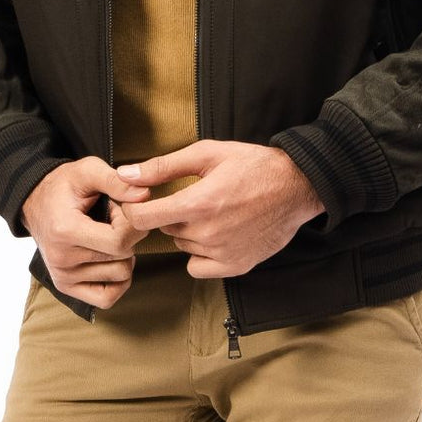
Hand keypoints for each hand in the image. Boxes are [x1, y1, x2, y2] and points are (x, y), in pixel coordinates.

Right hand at [21, 158, 152, 309]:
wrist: (36, 201)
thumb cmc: (65, 185)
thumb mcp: (87, 170)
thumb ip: (116, 181)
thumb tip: (145, 196)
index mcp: (65, 230)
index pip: (119, 241)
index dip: (131, 223)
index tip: (122, 208)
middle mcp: (62, 259)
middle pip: (122, 258)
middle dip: (128, 236)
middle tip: (114, 219)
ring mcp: (63, 277)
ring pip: (121, 276)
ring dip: (124, 255)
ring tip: (107, 234)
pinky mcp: (66, 287)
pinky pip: (107, 298)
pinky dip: (118, 280)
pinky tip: (111, 257)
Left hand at [114, 140, 325, 277]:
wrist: (296, 186)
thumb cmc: (252, 165)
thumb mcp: (207, 154)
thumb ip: (162, 167)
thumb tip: (125, 175)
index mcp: (197, 203)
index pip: (142, 219)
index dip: (133, 209)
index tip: (138, 202)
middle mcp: (207, 233)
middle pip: (165, 228)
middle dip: (172, 213)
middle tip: (194, 197)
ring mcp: (222, 254)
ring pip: (182, 245)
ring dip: (188, 231)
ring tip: (214, 211)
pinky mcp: (235, 267)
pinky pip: (197, 267)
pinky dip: (200, 253)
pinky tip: (216, 234)